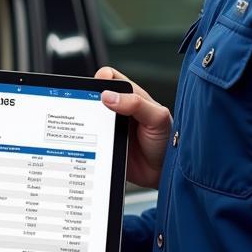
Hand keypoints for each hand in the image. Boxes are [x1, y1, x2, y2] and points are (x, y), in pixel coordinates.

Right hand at [95, 66, 171, 187]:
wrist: (164, 173)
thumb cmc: (167, 141)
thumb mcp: (156, 117)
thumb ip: (136, 103)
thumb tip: (108, 96)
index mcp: (131, 97)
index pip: (110, 78)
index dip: (101, 79)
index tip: (98, 89)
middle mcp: (118, 110)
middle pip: (94, 97)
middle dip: (87, 99)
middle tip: (89, 109)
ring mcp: (109, 128)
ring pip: (89, 118)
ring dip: (85, 122)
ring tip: (87, 127)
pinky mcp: (104, 145)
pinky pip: (89, 139)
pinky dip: (85, 140)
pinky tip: (87, 143)